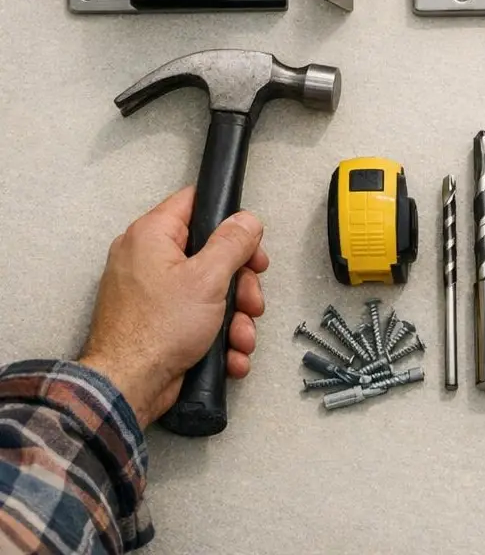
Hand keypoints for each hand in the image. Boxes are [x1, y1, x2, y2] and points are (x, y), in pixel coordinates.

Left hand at [79, 187, 268, 427]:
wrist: (127, 388)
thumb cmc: (158, 329)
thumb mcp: (209, 277)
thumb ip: (233, 242)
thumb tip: (246, 220)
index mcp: (152, 235)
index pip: (195, 204)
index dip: (229, 221)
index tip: (250, 247)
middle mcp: (147, 259)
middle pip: (211, 254)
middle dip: (240, 284)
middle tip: (251, 301)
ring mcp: (152, 292)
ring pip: (209, 291)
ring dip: (234, 316)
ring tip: (241, 338)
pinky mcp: (157, 321)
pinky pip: (196, 317)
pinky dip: (217, 335)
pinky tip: (229, 353)